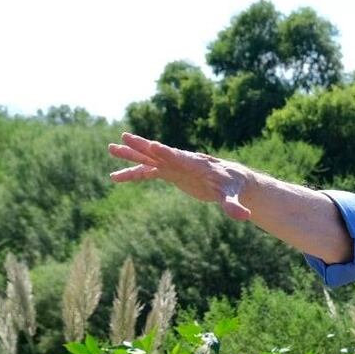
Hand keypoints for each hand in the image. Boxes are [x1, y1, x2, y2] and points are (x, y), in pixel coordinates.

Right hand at [108, 132, 253, 220]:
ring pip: (149, 159)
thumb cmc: (232, 186)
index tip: (154, 146)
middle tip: (124, 137)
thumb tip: (244, 216)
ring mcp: (173, 166)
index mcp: (196, 164)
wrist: (231, 180)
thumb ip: (233, 206)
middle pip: (159, 152)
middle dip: (142, 145)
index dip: (167, 153)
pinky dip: (132, 174)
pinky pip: (147, 173)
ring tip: (111, 149)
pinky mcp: (170, 173)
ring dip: (131, 155)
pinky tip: (115, 178)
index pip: (180, 157)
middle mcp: (182, 161)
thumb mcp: (232, 196)